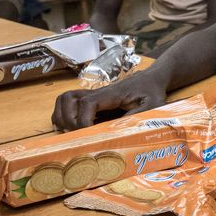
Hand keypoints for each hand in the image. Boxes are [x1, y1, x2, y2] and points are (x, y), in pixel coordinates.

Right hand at [51, 72, 166, 130]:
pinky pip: (68, 102)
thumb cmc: (152, 92)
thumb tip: (119, 131)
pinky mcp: (91, 100)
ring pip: (65, 99)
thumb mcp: (152, 106)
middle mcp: (98, 93)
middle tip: (78, 135)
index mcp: (112, 94)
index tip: (88, 134)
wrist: (150, 80)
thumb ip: (137, 117)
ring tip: (71, 132)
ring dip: (62, 116)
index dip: (83, 120)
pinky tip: (70, 128)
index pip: (88, 103)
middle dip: (68, 120)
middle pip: (69, 99)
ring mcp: (93, 95)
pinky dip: (62, 114)